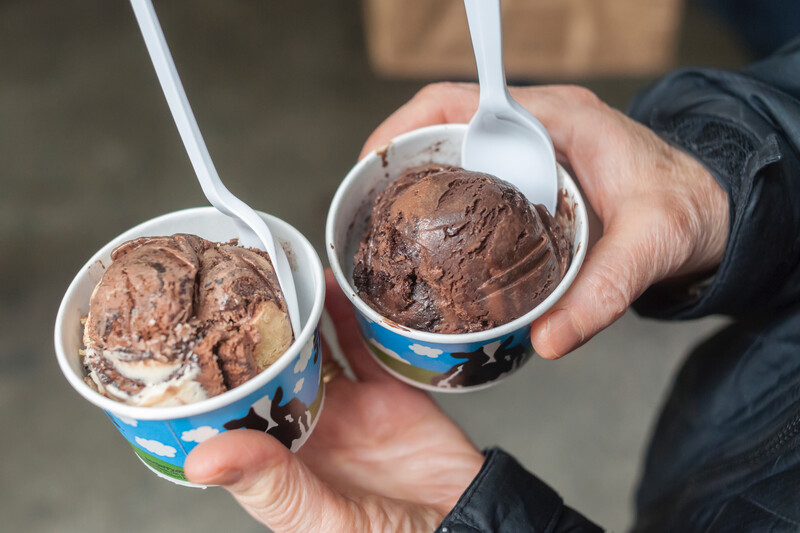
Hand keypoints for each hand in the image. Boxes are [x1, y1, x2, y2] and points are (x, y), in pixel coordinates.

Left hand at [185, 270, 483, 531]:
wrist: (466, 522)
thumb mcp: (321, 520)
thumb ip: (270, 486)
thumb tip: (202, 460)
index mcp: (281, 463)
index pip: (237, 415)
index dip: (216, 382)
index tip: (193, 345)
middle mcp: (309, 429)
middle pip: (272, 374)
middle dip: (253, 339)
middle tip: (232, 296)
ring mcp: (347, 406)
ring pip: (312, 352)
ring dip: (296, 322)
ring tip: (277, 286)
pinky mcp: (384, 388)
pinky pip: (359, 344)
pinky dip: (344, 315)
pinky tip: (327, 288)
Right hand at [362, 83, 728, 358]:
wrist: (714, 208)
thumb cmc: (688, 209)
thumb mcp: (649, 248)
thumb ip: (601, 294)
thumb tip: (547, 339)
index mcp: (559, 120)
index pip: (463, 100)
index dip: (407, 124)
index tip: (373, 162)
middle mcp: (538, 128)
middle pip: (446, 126)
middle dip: (400, 160)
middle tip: (368, 208)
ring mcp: (533, 151)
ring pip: (456, 151)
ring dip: (417, 180)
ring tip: (385, 224)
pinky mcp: (533, 177)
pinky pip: (475, 175)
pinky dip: (445, 198)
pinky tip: (432, 237)